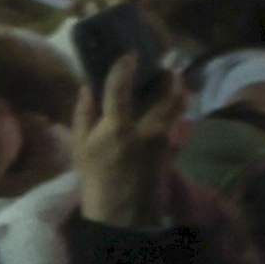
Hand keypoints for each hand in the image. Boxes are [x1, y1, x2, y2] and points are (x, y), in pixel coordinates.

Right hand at [65, 52, 187, 229]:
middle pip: (166, 93)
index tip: (131, 53)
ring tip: (176, 82)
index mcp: (116, 127)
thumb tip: (87, 86)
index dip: (125, 67)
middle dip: (169, 76)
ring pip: (181, 106)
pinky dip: (183, 115)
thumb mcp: (80, 146)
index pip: (120, 88)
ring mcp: (165, 140)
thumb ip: (83, 113)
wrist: (122, 210)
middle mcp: (146, 129)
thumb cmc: (96, 176)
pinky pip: (185, 126)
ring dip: (180, 91)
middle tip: (167, 66)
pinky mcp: (176, 150)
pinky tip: (178, 110)